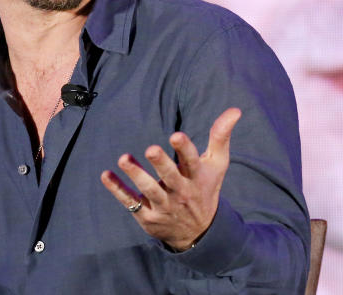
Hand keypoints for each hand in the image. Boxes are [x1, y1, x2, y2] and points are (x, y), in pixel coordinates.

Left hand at [101, 107, 241, 250]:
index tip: (176, 136)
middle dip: (161, 164)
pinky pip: (131, 203)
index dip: (184, 149)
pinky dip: (117, 190)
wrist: (199, 232)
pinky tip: (106, 175)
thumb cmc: (206, 188)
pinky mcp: (148, 217)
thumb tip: (235, 110)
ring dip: (135, 175)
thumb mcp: (217, 164)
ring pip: (148, 191)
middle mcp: (181, 192)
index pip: (192, 162)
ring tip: (123, 158)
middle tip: (151, 149)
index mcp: (197, 177)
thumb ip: (221, 136)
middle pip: (170, 177)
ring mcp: (164, 206)